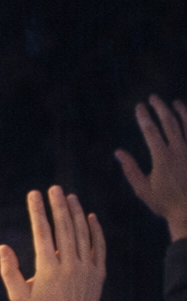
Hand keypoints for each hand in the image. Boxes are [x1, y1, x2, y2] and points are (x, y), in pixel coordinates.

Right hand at [0, 187, 106, 300]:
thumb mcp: (18, 297)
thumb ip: (9, 272)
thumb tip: (3, 248)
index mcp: (48, 269)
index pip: (41, 233)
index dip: (37, 212)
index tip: (33, 195)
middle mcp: (69, 265)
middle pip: (64, 228)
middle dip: (58, 206)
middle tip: (54, 188)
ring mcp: (86, 267)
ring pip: (82, 233)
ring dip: (76, 213)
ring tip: (70, 196)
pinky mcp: (98, 271)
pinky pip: (98, 246)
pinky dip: (95, 230)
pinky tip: (90, 216)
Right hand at [116, 96, 186, 241]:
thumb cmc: (164, 202)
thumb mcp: (142, 189)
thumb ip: (131, 169)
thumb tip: (119, 152)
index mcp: (162, 157)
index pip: (150, 130)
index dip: (144, 116)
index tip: (139, 106)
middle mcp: (178, 150)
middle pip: (169, 122)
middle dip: (160, 108)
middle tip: (153, 98)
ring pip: (186, 125)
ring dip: (180, 111)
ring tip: (174, 102)